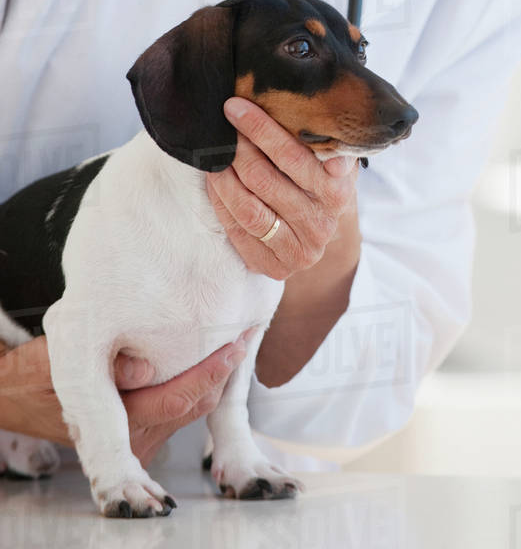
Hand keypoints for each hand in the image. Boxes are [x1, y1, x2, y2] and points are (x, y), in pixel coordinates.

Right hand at [0, 328, 258, 466]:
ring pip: (196, 409)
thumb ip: (105, 363)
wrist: (24, 395)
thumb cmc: (42, 371)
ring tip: (237, 337)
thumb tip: (144, 368)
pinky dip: (202, 383)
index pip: (178, 398)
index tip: (236, 342)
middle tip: (247, 332)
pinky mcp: (149, 433)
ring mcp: (144, 438)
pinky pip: (185, 409)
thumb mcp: (64, 355)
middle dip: (224, 370)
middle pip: (197, 405)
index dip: (212, 370)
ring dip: (217, 375)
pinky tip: (213, 355)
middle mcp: (134, 437)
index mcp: (115, 421)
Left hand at [205, 97, 359, 280]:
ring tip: (212, 151)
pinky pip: (238, 230)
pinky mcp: (274, 266)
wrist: (325, 228)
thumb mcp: (337, 157)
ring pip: (248, 208)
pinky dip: (220, 201)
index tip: (236, 107)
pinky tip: (214, 179)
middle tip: (218, 124)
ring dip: (223, 175)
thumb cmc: (325, 179)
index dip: (261, 130)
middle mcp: (320, 224)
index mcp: (338, 192)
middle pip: (264, 180)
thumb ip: (333, 144)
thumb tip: (327, 135)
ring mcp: (298, 250)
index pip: (293, 156)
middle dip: (237, 147)